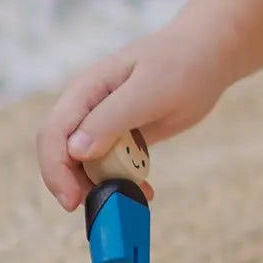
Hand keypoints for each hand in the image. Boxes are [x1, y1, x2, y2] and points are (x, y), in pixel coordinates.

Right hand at [35, 21, 231, 211]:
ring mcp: (105, 123)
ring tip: (136, 196)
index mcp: (85, 90)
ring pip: (87, 165)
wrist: (209, 55)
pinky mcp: (123, 135)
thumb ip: (111, 118)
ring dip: (103, 186)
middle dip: (75, 185)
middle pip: (63, 155)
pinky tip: (145, 189)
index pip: (53, 134)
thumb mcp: (149, 91)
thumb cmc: (180, 64)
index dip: (55, 170)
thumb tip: (75, 150)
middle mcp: (88, 108)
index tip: (72, 200)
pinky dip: (122, 181)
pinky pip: (111, 165)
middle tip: (103, 207)